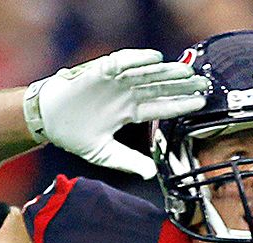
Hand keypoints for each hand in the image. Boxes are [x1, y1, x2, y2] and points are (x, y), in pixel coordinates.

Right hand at [23, 49, 208, 177]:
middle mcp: (127, 94)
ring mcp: (115, 82)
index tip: (202, 103)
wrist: (48, 120)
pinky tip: (155, 58)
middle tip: (205, 82)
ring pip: (146, 74)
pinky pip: (122, 63)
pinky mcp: (100, 72)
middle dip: (182, 85)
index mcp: (130, 111)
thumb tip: (152, 173)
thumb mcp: (105, 153)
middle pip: (160, 88)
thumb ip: (128, 161)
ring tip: (187, 69)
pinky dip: (138, 59)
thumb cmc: (75, 133)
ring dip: (166, 71)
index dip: (182, 105)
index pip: (162, 107)